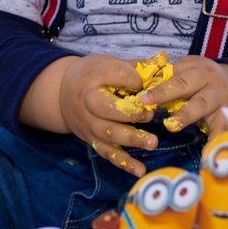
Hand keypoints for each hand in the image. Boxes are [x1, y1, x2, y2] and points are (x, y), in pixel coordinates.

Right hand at [59, 55, 158, 176]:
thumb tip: (165, 58)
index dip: (133, 79)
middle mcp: (88, 100)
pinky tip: (140, 170)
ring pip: (108, 133)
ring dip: (131, 138)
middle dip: (130, 113)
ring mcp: (88, 122)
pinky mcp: (90, 139)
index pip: (115, 73)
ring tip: (153, 142)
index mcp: (95, 75)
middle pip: (108, 108)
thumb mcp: (111, 63)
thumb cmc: (94, 75)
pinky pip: (106, 152)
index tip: (144, 82)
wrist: (62, 91)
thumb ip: (139, 65)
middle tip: (149, 115)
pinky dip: (123, 163)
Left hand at [138, 55, 227, 136]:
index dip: (152, 82)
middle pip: (184, 84)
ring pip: (202, 104)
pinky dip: (216, 139)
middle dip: (163, 92)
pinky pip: (223, 128)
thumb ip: (165, 78)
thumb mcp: (188, 72)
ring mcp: (219, 97)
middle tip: (145, 102)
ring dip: (186, 115)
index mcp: (192, 67)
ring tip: (171, 126)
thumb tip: (136, 87)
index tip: (135, 91)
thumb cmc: (203, 82)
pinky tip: (207, 152)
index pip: (169, 72)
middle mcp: (207, 79)